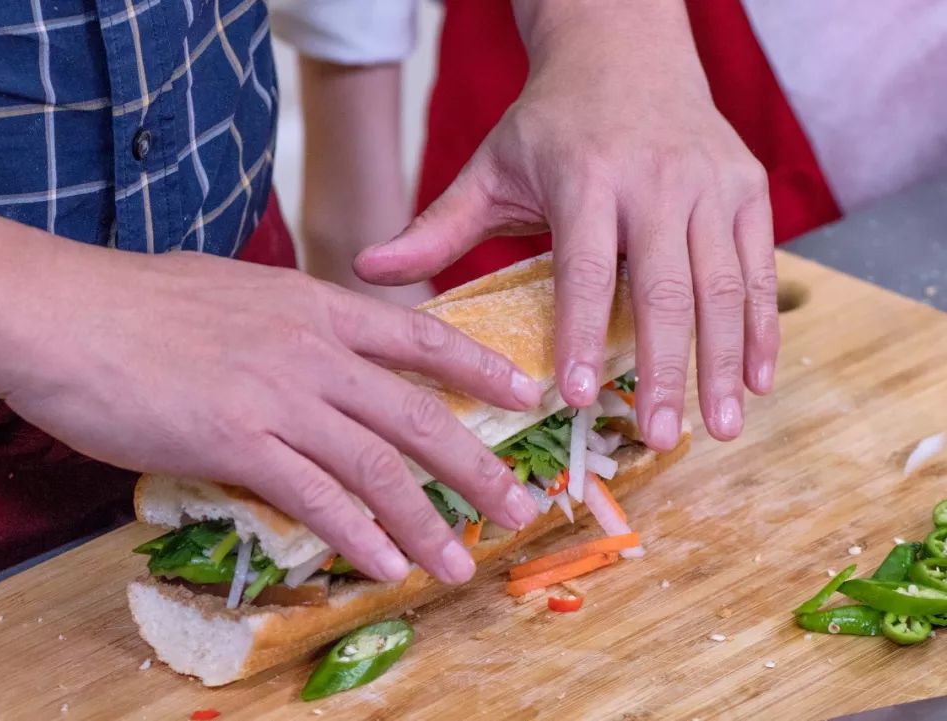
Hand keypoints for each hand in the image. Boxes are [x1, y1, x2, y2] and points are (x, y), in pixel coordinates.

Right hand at [0, 248, 540, 583]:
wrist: (58, 310)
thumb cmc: (134, 302)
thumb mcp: (232, 290)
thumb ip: (285, 320)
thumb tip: (313, 344)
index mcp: (312, 305)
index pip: (417, 334)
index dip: (477, 366)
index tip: (522, 392)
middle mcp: (309, 349)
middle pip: (416, 412)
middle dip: (475, 464)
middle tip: (519, 505)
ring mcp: (274, 394)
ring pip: (375, 465)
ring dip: (424, 521)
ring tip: (457, 563)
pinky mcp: (232, 440)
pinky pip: (313, 496)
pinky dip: (355, 535)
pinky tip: (381, 567)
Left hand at [354, 1, 778, 449]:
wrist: (626, 50)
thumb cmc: (550, 122)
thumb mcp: (490, 168)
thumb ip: (436, 227)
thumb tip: (364, 270)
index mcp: (585, 177)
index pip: (584, 268)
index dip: (582, 333)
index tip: (578, 396)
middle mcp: (656, 180)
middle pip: (664, 287)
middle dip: (665, 368)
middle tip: (660, 437)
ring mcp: (710, 184)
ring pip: (724, 285)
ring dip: (724, 361)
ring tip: (722, 427)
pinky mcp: (747, 189)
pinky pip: (760, 266)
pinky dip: (762, 326)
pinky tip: (757, 379)